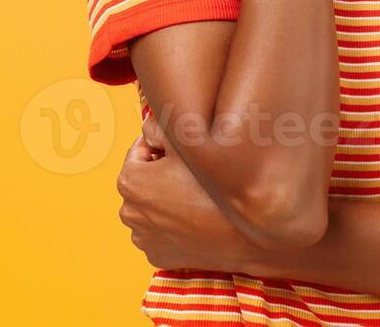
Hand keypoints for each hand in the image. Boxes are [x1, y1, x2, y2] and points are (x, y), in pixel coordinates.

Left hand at [117, 128, 264, 275]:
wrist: (249, 232)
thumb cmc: (218, 186)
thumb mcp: (189, 143)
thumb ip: (160, 126)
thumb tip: (148, 124)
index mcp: (130, 181)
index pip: (141, 150)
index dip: (166, 147)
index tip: (188, 154)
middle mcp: (129, 212)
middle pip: (146, 181)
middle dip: (164, 175)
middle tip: (197, 176)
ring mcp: (143, 238)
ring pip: (154, 208)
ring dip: (169, 201)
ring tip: (199, 198)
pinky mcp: (158, 255)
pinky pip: (163, 233)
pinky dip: (175, 226)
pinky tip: (198, 219)